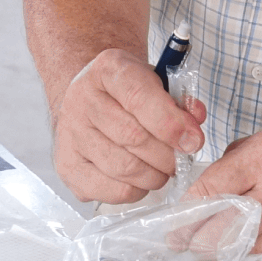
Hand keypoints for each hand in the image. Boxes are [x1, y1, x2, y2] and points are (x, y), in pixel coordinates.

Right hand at [53, 48, 205, 203]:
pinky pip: (111, 191)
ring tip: (164, 169)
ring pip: (124, 168)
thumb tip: (195, 120)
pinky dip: (136, 191)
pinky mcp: (67, 167)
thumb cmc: (129, 92)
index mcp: (108, 69)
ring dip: (155, 175)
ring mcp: (70, 134)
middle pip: (133, 137)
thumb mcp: (156, 81)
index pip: (139, 97)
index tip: (194, 141)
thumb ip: (179, 99)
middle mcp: (82, 99)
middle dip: (167, 155)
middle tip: (181, 159)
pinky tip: (141, 178)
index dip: (171, 123)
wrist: (91, 100)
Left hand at [183, 121, 261, 260]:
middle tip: (184, 248)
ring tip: (210, 257)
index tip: (175, 226)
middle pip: (223, 229)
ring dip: (224, 258)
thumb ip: (234, 164)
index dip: (188, 211)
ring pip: (245, 253)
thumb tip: (200, 195)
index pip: (211, 187)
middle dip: (198, 242)